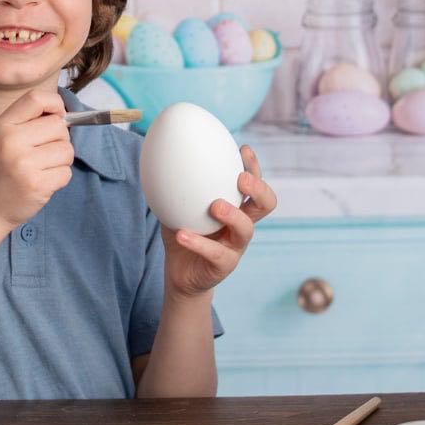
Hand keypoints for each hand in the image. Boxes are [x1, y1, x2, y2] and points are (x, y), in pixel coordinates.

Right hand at [0, 88, 74, 232]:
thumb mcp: (3, 138)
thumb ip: (29, 122)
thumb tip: (64, 114)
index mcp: (4, 125)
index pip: (37, 98)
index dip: (55, 104)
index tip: (57, 116)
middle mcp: (12, 141)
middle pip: (59, 126)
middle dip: (59, 139)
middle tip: (43, 152)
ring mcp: (25, 163)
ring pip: (67, 150)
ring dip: (61, 161)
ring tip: (42, 168)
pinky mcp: (37, 184)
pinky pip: (66, 172)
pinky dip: (59, 178)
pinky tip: (42, 182)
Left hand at [164, 145, 276, 301]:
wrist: (180, 275)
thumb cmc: (183, 233)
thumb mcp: (178, 207)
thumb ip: (176, 185)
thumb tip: (160, 155)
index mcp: (236, 208)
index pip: (254, 184)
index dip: (253, 167)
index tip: (243, 150)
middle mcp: (241, 225)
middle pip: (265, 204)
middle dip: (258, 188)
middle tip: (241, 178)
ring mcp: (235, 246)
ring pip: (246, 229)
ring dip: (233, 214)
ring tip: (215, 206)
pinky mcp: (224, 265)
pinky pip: (216, 253)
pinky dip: (198, 243)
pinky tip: (181, 234)